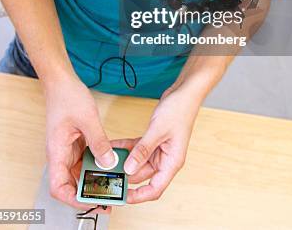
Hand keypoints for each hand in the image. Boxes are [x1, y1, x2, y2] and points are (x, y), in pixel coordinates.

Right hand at [44, 76, 115, 214]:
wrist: (61, 82)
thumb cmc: (67, 97)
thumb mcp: (87, 119)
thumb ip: (99, 142)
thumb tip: (108, 163)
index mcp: (57, 152)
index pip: (58, 187)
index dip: (73, 199)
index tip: (91, 201)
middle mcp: (60, 155)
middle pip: (70, 184)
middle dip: (88, 194)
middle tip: (108, 198)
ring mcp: (68, 150)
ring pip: (79, 174)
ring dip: (93, 180)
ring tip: (112, 185)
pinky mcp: (75, 145)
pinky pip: (85, 161)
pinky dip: (96, 165)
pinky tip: (110, 166)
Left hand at [110, 84, 200, 203]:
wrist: (184, 93)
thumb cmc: (179, 111)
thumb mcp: (158, 131)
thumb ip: (143, 150)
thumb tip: (129, 168)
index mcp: (172, 162)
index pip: (155, 189)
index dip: (139, 196)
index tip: (123, 197)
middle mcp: (165, 159)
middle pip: (143, 176)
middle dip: (125, 175)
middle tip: (108, 175)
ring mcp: (158, 150)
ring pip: (137, 162)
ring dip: (123, 160)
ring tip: (107, 159)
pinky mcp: (153, 140)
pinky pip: (136, 148)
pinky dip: (125, 147)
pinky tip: (113, 146)